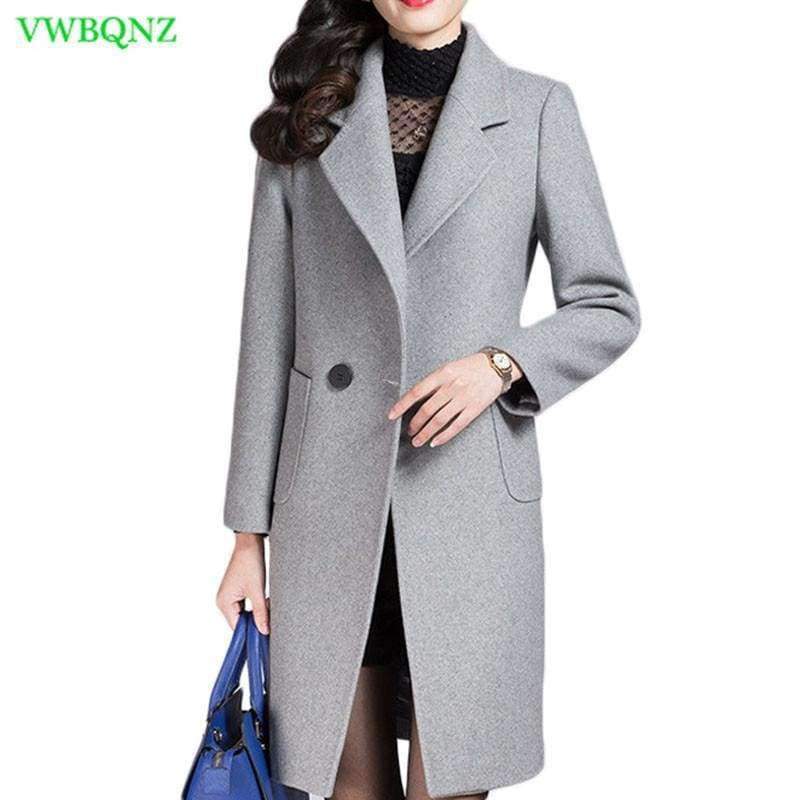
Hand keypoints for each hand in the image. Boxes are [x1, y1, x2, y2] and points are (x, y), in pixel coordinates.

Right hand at [216, 533, 269, 633]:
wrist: (250, 543)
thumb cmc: (250, 563)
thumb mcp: (257, 590)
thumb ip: (260, 613)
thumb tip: (264, 632)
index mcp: (224, 603)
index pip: (237, 628)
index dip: (251, 632)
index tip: (265, 635)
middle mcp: (223, 601)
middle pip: (241, 621)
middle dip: (256, 620)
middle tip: (269, 615)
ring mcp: (230, 596)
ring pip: (245, 613)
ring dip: (257, 612)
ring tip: (266, 603)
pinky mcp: (236, 591)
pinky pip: (246, 605)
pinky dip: (256, 605)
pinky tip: (264, 599)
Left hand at [388, 352, 520, 447]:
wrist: (495, 367)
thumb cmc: (468, 367)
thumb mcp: (448, 368)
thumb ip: (433, 382)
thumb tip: (414, 400)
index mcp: (442, 374)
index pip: (416, 392)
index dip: (402, 405)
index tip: (391, 415)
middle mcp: (452, 386)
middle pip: (427, 409)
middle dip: (415, 424)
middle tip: (409, 431)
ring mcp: (464, 398)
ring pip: (440, 420)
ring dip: (426, 433)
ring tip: (418, 440)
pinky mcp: (475, 408)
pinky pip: (457, 426)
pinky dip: (444, 436)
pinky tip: (435, 442)